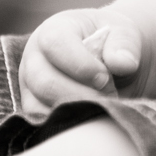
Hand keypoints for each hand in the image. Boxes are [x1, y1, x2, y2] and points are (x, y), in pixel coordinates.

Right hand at [19, 8, 145, 119]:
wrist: (109, 59)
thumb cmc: (111, 42)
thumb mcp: (124, 32)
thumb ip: (125, 43)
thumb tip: (122, 63)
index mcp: (53, 30)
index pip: (54, 44)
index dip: (81, 64)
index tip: (105, 77)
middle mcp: (34, 57)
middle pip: (44, 82)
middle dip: (81, 94)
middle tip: (108, 94)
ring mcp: (30, 85)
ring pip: (38, 107)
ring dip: (75, 111)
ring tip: (102, 104)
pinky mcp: (33, 108)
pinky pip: (41, 123)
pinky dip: (67, 124)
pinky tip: (90, 116)